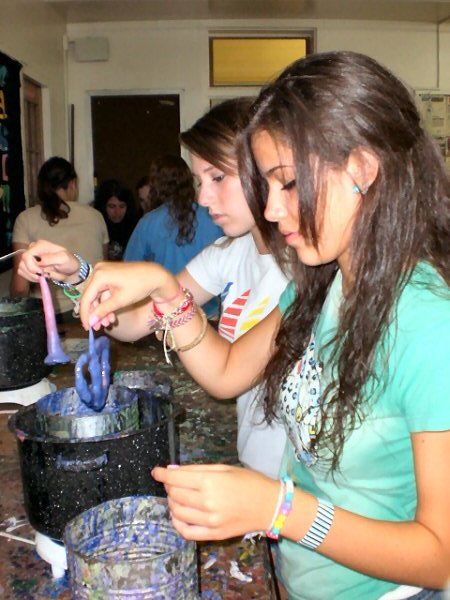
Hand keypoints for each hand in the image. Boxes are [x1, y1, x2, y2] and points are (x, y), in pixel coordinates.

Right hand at [18, 240, 78, 282]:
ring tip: (44, 277)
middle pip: (23, 262)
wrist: (69, 270)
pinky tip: (39, 278)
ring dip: (32, 276)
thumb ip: (52, 258)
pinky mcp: (28, 266)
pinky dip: (30, 277)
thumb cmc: (68, 262)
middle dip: (33, 272)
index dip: (32, 266)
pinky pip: (22, 273)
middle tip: (44, 276)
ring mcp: (30, 258)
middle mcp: (33, 250)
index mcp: (40, 245)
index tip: (42, 273)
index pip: (28, 255)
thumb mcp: (64, 258)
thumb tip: (39, 261)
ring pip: (21, 268)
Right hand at [79, 261, 175, 329]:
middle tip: (99, 327)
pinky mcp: (109, 274)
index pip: (86, 298)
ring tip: (109, 322)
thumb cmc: (140, 286)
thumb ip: (103, 311)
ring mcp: (103, 271)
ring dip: (102, 309)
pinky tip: (111, 314)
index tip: (87, 328)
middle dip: (95, 313)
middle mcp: (98, 270)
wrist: (155, 275)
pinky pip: (103, 290)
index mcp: (99, 275)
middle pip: (90, 296)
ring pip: (97, 295)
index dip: (85, 315)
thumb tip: (90, 322)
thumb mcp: (121, 300)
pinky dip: (107, 302)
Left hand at [152, 463, 278, 540]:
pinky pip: (186, 532)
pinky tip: (179, 514)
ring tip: (178, 496)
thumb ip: (197, 470)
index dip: (162, 474)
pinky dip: (177, 523)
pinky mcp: (213, 534)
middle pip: (174, 494)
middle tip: (173, 482)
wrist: (269, 505)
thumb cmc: (248, 481)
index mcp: (210, 482)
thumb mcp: (223, 468)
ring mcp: (209, 521)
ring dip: (172, 502)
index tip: (156, 471)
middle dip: (169, 486)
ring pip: (177, 512)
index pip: (176, 479)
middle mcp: (207, 502)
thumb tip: (172, 471)